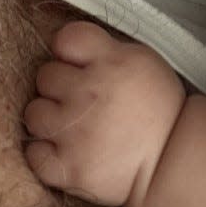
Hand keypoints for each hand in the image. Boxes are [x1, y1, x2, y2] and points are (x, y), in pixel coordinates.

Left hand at [24, 21, 185, 206]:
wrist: (171, 159)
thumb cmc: (158, 109)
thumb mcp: (142, 60)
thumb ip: (104, 49)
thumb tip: (69, 48)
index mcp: (111, 62)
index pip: (65, 39)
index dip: (68, 52)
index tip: (75, 64)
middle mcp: (89, 93)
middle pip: (45, 75)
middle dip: (59, 85)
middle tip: (80, 99)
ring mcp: (75, 132)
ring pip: (34, 113)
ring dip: (49, 118)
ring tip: (71, 125)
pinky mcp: (69, 167)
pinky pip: (34, 153)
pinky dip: (45, 153)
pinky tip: (64, 149)